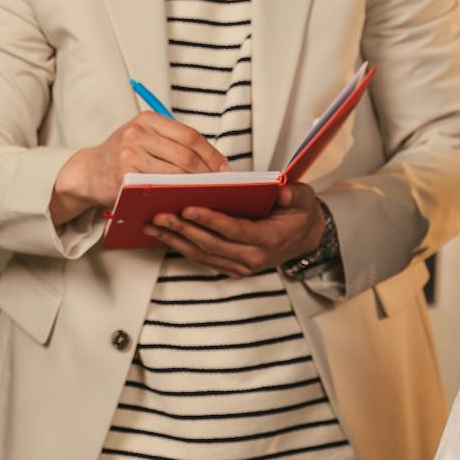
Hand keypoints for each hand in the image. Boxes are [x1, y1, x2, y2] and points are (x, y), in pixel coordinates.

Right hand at [51, 112, 227, 223]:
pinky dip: (174, 194)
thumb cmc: (123, 155)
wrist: (88, 171)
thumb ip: (172, 143)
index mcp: (148, 120)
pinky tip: (184, 199)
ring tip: (205, 193)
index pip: (190, 136)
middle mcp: (137, 133)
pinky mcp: (124, 175)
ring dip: (193, 185)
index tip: (224, 169)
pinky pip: (158, 186)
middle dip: (206, 173)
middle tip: (218, 185)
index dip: (212, 154)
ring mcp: (129, 154)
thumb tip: (212, 161)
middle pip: (185, 155)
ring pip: (174, 172)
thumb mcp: (144, 137)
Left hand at [146, 183, 324, 277]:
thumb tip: (283, 191)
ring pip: (202, 255)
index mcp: (269, 239)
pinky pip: (203, 259)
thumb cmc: (300, 215)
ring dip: (176, 240)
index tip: (188, 208)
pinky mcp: (232, 268)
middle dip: (183, 230)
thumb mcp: (304, 199)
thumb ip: (295, 194)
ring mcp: (241, 267)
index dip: (209, 220)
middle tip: (160, 215)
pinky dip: (182, 247)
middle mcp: (253, 258)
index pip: (234, 230)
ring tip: (153, 224)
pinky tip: (165, 235)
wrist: (306, 239)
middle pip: (211, 245)